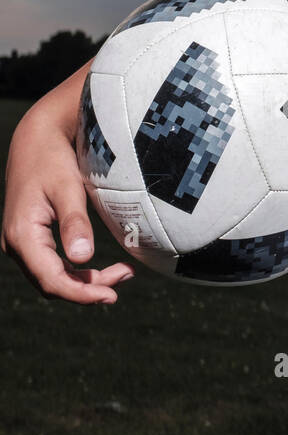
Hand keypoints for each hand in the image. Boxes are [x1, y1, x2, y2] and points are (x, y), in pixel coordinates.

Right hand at [1, 108, 135, 302]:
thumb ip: (75, 222)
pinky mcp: (31, 239)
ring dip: (85, 281)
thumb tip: (83, 258)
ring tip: (123, 273)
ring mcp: (21, 243)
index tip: (111, 296)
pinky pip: (53, 265)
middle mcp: (15, 244)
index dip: (81, 293)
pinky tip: (105, 268)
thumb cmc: (53, 159)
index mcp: (22, 235)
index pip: (51, 279)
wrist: (36, 138)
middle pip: (52, 283)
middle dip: (88, 288)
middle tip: (125, 279)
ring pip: (53, 277)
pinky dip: (78, 271)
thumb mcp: (67, 187)